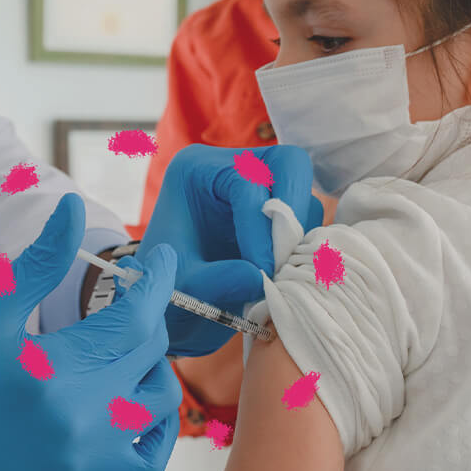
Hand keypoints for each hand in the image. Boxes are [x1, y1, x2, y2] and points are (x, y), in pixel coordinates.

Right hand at [0, 194, 183, 470]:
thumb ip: (40, 259)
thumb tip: (71, 208)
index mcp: (55, 375)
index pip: (134, 322)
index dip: (156, 283)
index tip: (163, 257)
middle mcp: (78, 424)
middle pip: (148, 359)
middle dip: (147, 317)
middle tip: (131, 293)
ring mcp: (80, 459)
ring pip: (159, 408)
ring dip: (153, 367)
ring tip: (126, 342)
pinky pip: (146, 461)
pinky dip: (156, 429)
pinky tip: (136, 399)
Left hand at [143, 144, 324, 356]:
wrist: (166, 306)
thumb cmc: (163, 288)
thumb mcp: (181, 286)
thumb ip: (216, 281)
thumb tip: (259, 278)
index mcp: (196, 170)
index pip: (246, 181)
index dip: (259, 227)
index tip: (263, 271)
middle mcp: (232, 169)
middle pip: (288, 164)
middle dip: (293, 213)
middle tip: (284, 260)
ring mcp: (260, 189)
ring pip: (302, 194)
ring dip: (299, 235)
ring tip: (280, 276)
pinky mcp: (276, 214)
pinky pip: (307, 220)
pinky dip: (303, 246)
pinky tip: (285, 276)